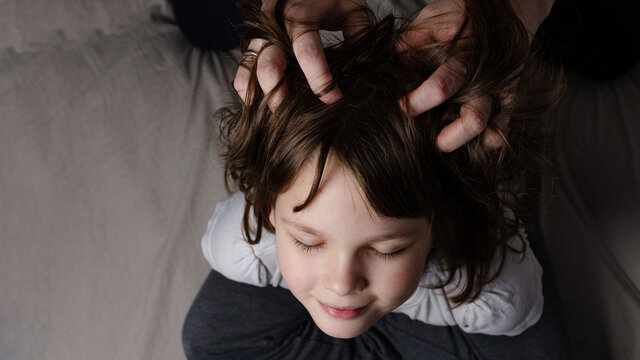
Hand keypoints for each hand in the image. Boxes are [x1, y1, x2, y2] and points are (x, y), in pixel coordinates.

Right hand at [233, 0, 368, 109]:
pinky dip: (251, 92)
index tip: (334, 98)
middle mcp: (272, 27)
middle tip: (296, 114)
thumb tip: (359, 67)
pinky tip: (267, 106)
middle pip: (267, 66)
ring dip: (261, 97)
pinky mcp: (253, 47)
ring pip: (247, 72)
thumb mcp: (351, 7)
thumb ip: (357, 34)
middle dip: (281, 94)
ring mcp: (259, 38)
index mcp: (297, 15)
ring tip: (279, 114)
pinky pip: (243, 73)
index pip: (306, 52)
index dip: (320, 80)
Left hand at [399, 0, 553, 151]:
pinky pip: (504, 127)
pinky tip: (473, 142)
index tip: (402, 108)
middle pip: (474, 118)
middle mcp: (490, 76)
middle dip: (451, 136)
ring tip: (445, 142)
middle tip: (431, 142)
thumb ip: (412, 40)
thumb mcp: (434, 18)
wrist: (513, 8)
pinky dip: (488, 139)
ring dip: (467, 141)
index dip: (420, 100)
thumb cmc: (465, 14)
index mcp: (469, 53)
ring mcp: (504, 89)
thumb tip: (392, 62)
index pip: (445, 84)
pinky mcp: (511, 99)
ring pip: (491, 128)